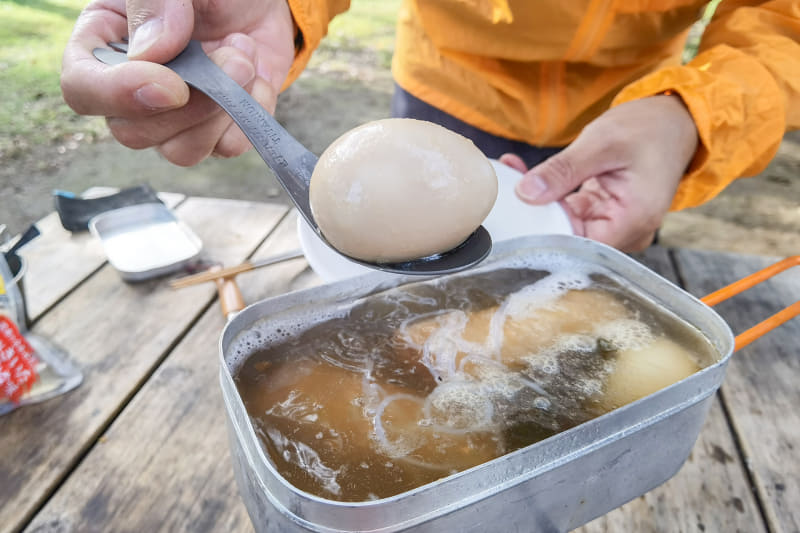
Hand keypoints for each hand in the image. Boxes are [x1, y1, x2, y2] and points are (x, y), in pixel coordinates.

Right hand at [61, 0, 295, 164]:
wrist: (257, 1)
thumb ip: (155, 5)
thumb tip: (149, 54)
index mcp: (103, 44)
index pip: (82, 89)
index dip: (119, 96)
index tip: (173, 84)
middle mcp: (133, 89)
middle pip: (134, 133)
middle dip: (191, 106)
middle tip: (235, 59)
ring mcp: (175, 116)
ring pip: (181, 151)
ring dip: (221, 112)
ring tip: (245, 60)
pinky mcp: (217, 129)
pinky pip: (227, 148)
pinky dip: (248, 115)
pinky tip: (256, 77)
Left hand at [502, 95, 698, 251]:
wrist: (674, 121)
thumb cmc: (649, 129)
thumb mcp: (601, 144)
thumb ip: (563, 171)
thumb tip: (526, 193)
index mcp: (633, 221)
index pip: (578, 244)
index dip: (543, 232)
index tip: (514, 213)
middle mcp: (627, 231)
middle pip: (570, 237)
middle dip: (535, 214)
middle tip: (503, 189)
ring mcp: (615, 224)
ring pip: (566, 224)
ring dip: (539, 202)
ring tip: (512, 175)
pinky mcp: (604, 213)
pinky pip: (571, 212)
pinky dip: (551, 195)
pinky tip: (527, 176)